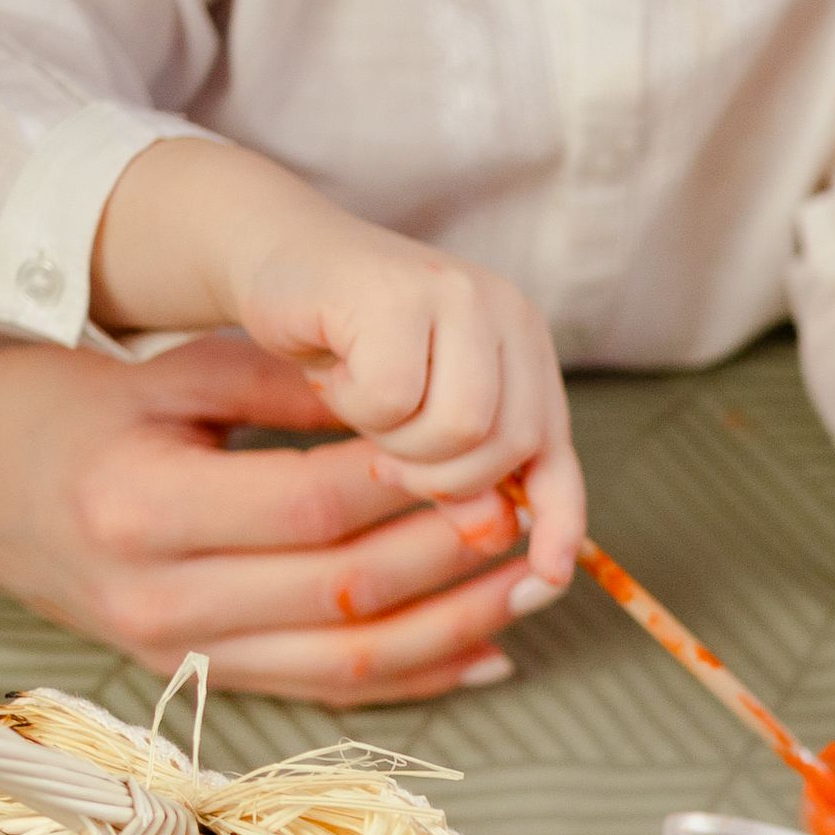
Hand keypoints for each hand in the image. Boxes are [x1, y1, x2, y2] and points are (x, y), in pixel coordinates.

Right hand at [0, 296, 549, 704]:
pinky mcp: (195, 675)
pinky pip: (324, 693)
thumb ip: (276, 382)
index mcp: (138, 505)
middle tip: (525, 513)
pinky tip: (486, 649)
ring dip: (452, 625)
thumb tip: (398, 396)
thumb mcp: (159, 373)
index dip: (406, 484)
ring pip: (344, 660)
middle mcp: (154, 595)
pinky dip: (413, 677)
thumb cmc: (69, 405)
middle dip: (446, 555)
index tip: (479, 454)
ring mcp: (173, 650)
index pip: (308, 505)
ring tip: (529, 584)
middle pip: (339, 591)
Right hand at [217, 200, 583, 577]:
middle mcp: (507, 314)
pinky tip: (334, 374)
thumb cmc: (347, 347)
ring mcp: (460, 295)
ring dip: (399, 441)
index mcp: (525, 348)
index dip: (559, 517)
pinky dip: (355, 404)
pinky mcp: (402, 291)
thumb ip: (470, 469)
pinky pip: (397, 398)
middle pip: (512, 447)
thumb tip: (502, 536)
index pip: (557, 450)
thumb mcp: (419, 417)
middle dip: (443, 475)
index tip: (550, 576)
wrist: (274, 258)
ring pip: (464, 429)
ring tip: (363, 406)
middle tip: (386, 447)